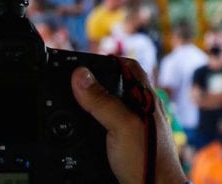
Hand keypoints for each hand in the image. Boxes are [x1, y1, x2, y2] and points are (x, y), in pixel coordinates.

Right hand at [71, 61, 186, 183]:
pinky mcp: (126, 142)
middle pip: (117, 83)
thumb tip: (80, 75)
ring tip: (73, 101)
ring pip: (111, 104)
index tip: (85, 62)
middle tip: (73, 81)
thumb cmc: (148, 162)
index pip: (130, 67)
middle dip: (96, 80)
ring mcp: (135, 127)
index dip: (108, 60)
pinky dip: (92, 120)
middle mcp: (142, 110)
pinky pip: (107, 122)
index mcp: (146, 99)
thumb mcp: (121, 126)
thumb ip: (102, 100)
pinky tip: (83, 125)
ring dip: (93, 101)